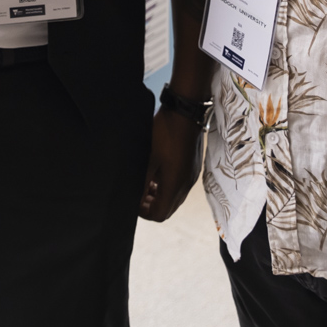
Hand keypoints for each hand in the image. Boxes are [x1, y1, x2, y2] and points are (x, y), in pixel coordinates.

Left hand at [139, 106, 203, 221]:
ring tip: (145, 184)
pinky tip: (156, 173)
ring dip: (159, 196)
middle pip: (168, 209)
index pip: (160, 214)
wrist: (185, 113)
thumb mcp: (148, 157)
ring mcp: (191, 176)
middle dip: (151, 206)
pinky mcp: (192, 167)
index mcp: (175, 184)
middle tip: (138, 195)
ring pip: (174, 198)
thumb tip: (135, 196)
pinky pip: (179, 186)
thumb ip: (143, 180)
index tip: (133, 202)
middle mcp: (185, 184)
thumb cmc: (165, 133)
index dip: (144, 213)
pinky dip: (167, 186)